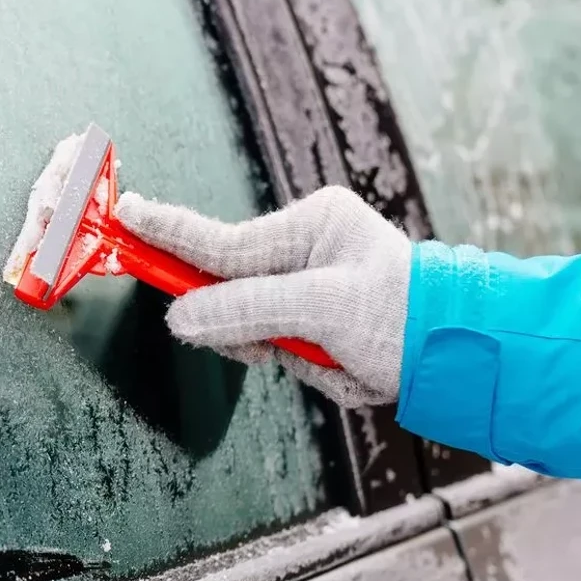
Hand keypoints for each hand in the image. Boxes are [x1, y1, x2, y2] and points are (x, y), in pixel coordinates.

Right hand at [115, 186, 410, 407]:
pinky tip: (344, 366)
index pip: (221, 239)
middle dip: (250, 326)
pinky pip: (283, 348)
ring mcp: (311, 286)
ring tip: (336, 356)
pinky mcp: (317, 322)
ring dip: (287, 352)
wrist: (457, 356)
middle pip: (232, 290)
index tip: (123, 215)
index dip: (167, 233)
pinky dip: (307, 365)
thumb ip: (245, 310)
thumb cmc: (402, 317)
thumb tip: (182, 317)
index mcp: (312, 224)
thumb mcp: (321, 309)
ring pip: (254, 328)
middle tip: (280, 341)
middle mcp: (308, 248)